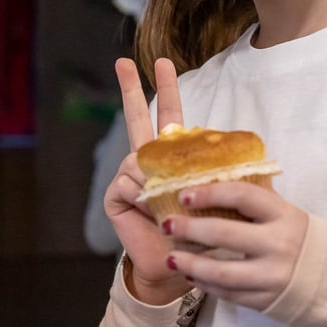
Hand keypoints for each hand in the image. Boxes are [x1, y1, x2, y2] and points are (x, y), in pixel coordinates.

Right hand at [105, 57, 190, 303]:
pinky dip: (140, 194)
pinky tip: (147, 208)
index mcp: (171, 156)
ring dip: (151, 176)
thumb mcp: (209, 196)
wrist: (177, 265)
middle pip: (137, 117)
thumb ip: (206, 172)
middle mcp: (146, 161)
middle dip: (130, 88)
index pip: (168, 116)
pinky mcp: (116, 196)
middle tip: (122, 61)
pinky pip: (127, 183)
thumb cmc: (198, 231)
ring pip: (136, 158)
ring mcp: (128, 177)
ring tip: (162, 199)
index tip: (163, 62)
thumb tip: (204, 150)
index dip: (167, 89)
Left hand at [160, 181, 307, 311]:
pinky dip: (205, 283)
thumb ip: (251, 201)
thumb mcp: (282, 212)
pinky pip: (227, 292)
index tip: (184, 194)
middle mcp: (278, 244)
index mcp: (282, 214)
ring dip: (191, 263)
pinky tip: (190, 273)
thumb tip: (205, 183)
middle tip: (167, 224)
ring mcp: (271, 275)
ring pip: (221, 271)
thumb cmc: (296, 236)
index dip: (210, 193)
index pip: (242, 195)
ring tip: (171, 257)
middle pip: (225, 233)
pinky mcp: (264, 299)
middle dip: (190, 228)